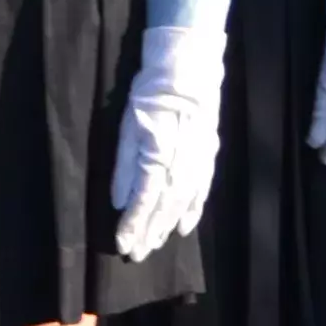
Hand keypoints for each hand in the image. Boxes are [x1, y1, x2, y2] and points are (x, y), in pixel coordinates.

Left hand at [111, 24, 226, 259]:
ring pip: (182, 204)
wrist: (188, 69)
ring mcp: (198, 162)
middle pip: (164, 208)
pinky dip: (192, 211)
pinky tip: (184, 227)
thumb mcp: (128, 126)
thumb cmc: (150, 93)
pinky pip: (201, 191)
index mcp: (159, 157)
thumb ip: (125, 166)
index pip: (144, 200)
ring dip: (167, 227)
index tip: (122, 245)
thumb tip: (118, 201)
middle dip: (149, 233)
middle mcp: (182, 165)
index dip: (133, 224)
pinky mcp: (207, 156)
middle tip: (136, 255)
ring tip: (155, 245)